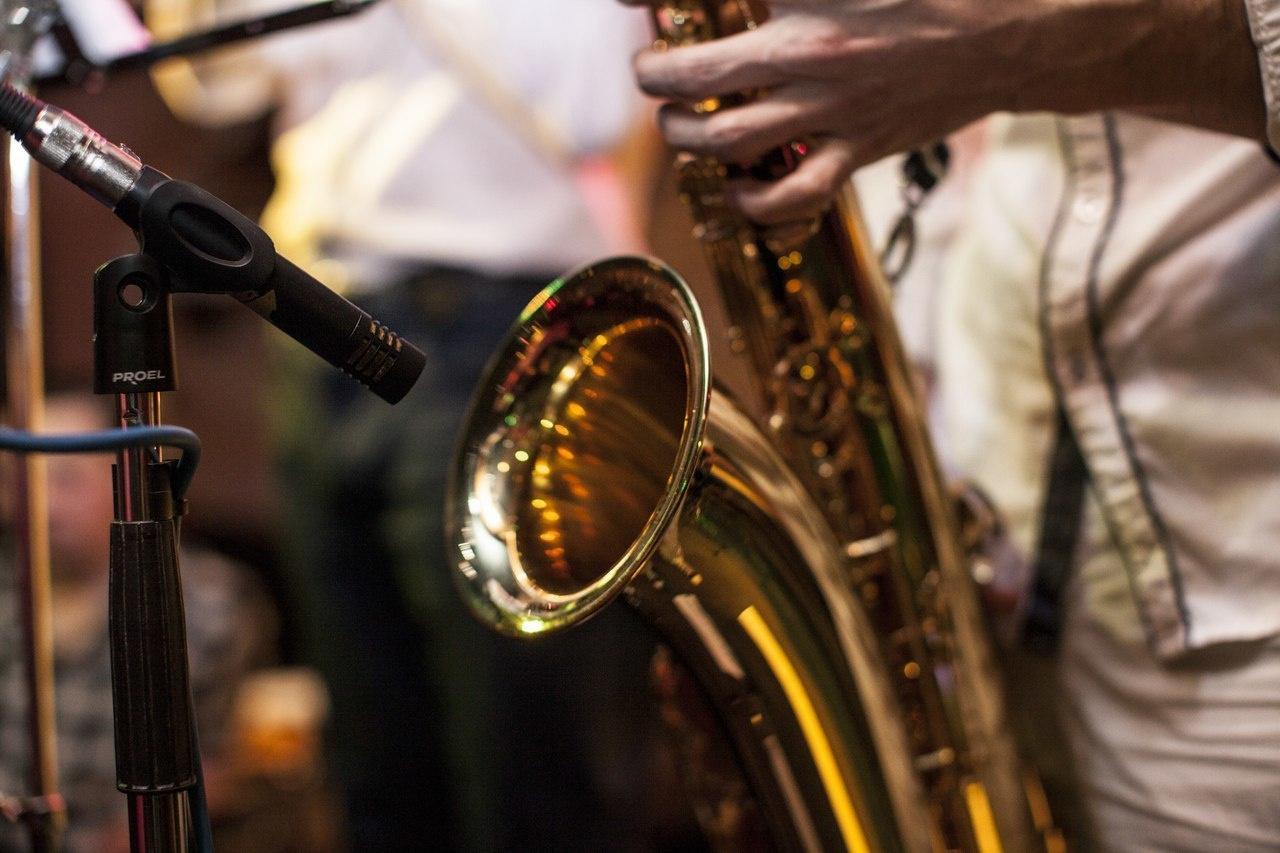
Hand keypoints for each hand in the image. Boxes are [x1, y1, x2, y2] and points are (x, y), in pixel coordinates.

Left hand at [627, 0, 1263, 224]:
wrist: (1010, 34)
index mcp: (804, 22)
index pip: (701, 43)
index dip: (650, 25)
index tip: (634, 18)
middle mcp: (811, 73)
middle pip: (698, 98)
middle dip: (661, 88)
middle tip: (657, 74)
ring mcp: (833, 121)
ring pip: (731, 150)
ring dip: (691, 140)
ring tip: (684, 123)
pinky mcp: (856, 155)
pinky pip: (792, 198)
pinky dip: (752, 201)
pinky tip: (738, 187)